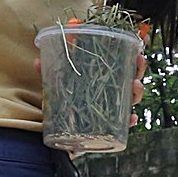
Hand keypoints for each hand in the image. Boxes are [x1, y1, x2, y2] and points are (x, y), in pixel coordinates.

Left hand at [32, 51, 148, 123]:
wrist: (60, 134)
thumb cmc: (63, 104)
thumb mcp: (56, 86)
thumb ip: (49, 74)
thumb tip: (38, 61)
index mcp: (102, 79)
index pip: (120, 62)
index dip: (130, 52)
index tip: (138, 42)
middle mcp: (112, 93)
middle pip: (131, 78)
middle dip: (138, 68)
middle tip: (139, 59)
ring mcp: (114, 111)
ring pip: (131, 100)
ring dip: (137, 92)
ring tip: (135, 85)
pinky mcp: (111, 128)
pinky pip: (124, 125)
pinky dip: (128, 122)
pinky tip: (131, 118)